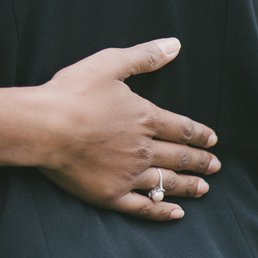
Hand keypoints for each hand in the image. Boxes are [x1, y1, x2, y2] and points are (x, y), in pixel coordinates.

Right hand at [36, 38, 219, 220]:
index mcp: (144, 118)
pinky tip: (173, 212)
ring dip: (187, 185)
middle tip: (214, 166)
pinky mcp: (110, 194)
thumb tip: (174, 45)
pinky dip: (161, 210)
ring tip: (203, 189)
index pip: (180, 128)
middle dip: (199, 161)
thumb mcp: (108, 63)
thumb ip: (143, 56)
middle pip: (178, 157)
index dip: (198, 134)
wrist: (43, 126)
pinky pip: (143, 207)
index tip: (212, 139)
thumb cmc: (72, 92)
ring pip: (165, 182)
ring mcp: (128, 174)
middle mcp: (143, 149)